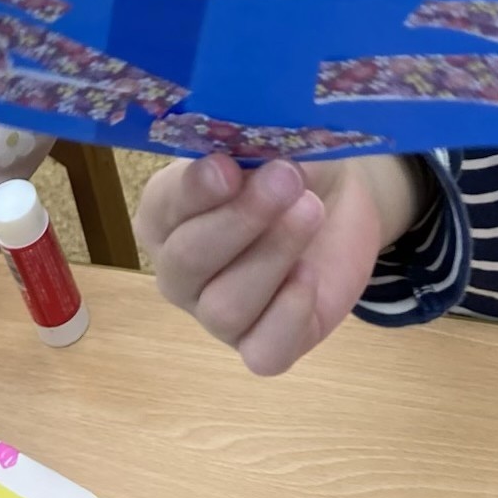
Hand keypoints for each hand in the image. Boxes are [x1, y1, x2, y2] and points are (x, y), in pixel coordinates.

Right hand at [135, 154, 416, 376]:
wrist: (335, 199)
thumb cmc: (284, 168)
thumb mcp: (268, 146)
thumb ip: (248, 153)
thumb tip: (246, 162)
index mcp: (165, 217)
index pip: (163, 210)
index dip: (194, 191)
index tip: (229, 166)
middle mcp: (181, 273)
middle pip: (188, 262)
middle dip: (240, 220)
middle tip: (285, 179)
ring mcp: (218, 316)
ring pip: (226, 307)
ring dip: (272, 256)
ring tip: (310, 211)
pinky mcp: (265, 345)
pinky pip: (264, 352)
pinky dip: (287, 314)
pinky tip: (309, 275)